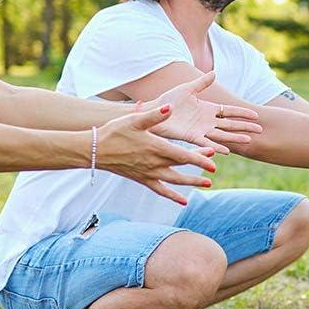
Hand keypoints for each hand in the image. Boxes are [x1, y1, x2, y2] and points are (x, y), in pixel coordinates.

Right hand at [96, 104, 218, 201]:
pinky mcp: (142, 179)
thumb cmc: (114, 132)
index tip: (213, 160)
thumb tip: (171, 107)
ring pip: (175, 180)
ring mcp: (148, 173)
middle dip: (199, 167)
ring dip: (191, 182)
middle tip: (214, 169)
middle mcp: (154, 163)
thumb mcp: (135, 120)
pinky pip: (160, 190)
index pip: (183, 155)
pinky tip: (184, 201)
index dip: (199, 158)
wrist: (94, 151)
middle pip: (181, 166)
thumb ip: (155, 115)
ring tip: (207, 184)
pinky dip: (173, 196)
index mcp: (155, 147)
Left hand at [156, 72, 261, 152]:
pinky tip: (226, 150)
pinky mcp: (191, 137)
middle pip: (230, 125)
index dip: (242, 113)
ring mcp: (200, 129)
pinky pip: (206, 142)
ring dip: (235, 138)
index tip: (256, 115)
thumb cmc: (169, 100)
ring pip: (222, 135)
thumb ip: (201, 83)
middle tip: (260, 130)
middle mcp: (207, 121)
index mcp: (208, 109)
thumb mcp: (188, 89)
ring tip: (248, 140)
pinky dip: (216, 146)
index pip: (229, 112)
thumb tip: (214, 73)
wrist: (154, 111)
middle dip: (245, 127)